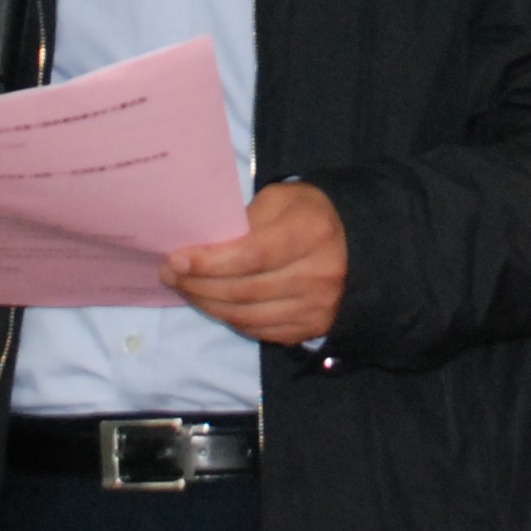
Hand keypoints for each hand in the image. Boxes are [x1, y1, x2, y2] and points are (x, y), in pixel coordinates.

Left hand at [164, 184, 347, 345]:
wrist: (360, 243)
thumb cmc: (311, 213)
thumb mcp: (282, 199)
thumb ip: (246, 219)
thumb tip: (204, 247)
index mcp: (310, 233)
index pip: (250, 256)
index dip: (209, 262)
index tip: (177, 259)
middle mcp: (318, 275)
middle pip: (243, 291)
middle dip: (198, 284)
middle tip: (170, 274)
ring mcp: (317, 307)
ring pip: (247, 316)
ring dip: (208, 305)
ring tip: (186, 288)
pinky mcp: (313, 328)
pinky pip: (260, 331)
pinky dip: (232, 319)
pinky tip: (216, 303)